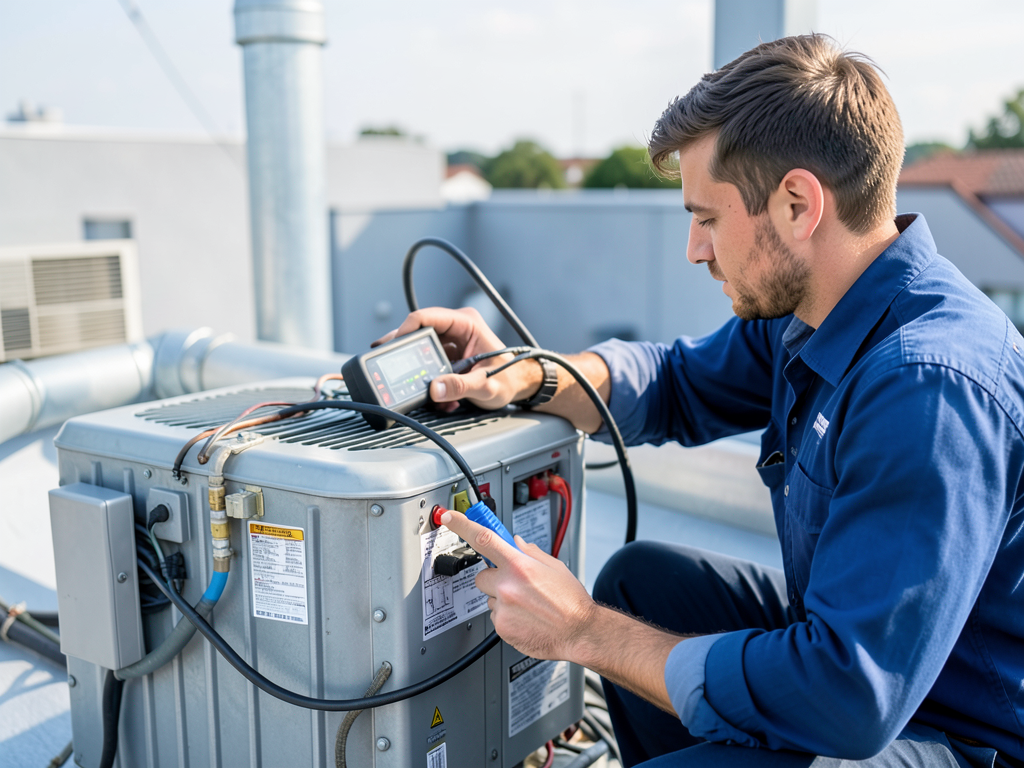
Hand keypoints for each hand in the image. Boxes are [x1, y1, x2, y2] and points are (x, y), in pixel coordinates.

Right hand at [374, 307, 532, 411]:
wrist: (520, 386)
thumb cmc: (511, 378)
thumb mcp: (486, 385)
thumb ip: (461, 387)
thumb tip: (434, 388)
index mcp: (467, 324)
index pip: (426, 317)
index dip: (405, 329)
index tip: (391, 345)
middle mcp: (457, 328)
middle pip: (417, 332)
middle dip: (404, 351)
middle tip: (387, 363)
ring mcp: (452, 341)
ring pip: (420, 348)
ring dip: (417, 369)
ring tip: (414, 384)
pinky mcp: (449, 355)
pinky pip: (428, 362)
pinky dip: (427, 378)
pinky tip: (433, 393)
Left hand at [439, 508, 596, 661]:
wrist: (579, 632)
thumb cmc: (571, 601)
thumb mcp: (554, 566)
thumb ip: (530, 552)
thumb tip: (516, 543)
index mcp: (519, 565)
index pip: (483, 538)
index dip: (462, 525)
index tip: (448, 517)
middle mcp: (507, 585)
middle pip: (482, 575)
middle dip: (494, 577)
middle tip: (515, 584)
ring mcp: (503, 608)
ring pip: (490, 597)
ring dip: (502, 598)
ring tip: (527, 604)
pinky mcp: (502, 627)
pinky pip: (495, 615)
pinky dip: (507, 616)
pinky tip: (526, 617)